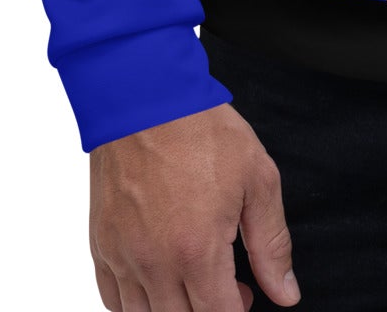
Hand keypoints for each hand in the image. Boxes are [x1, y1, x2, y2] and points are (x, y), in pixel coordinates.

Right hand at [89, 101, 299, 310]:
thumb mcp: (257, 179)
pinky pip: (112, 300)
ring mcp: (122, 257)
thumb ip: (272, 243)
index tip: (247, 295)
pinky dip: (136, 303)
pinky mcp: (101, 245)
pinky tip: (158, 280)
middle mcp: (154, 263)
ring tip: (193, 281)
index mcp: (196, 250)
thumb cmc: (200, 130)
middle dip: (208, 311)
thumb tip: (285, 292)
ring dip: (173, 310)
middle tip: (225, 286)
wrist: (144, 96)